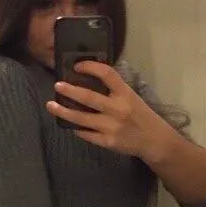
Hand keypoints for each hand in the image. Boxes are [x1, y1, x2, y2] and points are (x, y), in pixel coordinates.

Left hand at [46, 61, 172, 160]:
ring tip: (51, 105)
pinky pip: (86, 134)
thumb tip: (87, 78)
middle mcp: (118, 109)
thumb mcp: (131, 97)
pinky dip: (76, 128)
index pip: (107, 74)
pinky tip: (68, 123)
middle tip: (57, 85)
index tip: (77, 65)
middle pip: (89, 98)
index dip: (91, 67)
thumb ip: (114, 90)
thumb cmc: (140, 115)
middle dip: (70, 91)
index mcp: (126, 94)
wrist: (154, 140)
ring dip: (64, 111)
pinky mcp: (107, 142)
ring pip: (81, 118)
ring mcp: (112, 127)